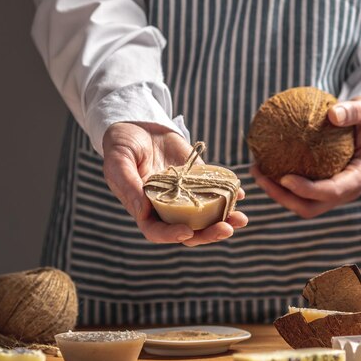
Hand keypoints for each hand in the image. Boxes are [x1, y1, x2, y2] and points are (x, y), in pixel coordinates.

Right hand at [102, 122, 247, 245]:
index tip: (188, 232)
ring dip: (224, 219)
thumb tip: (143, 212)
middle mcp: (166, 206)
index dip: (171, 235)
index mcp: (143, 208)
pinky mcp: (196, 178)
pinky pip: (214, 190)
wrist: (138, 125)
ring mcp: (183, 193)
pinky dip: (228, 195)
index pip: (157, 231)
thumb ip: (128, 186)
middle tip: (227, 229)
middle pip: (188, 229)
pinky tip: (240, 193)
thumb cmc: (121, 144)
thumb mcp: (118, 162)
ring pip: (205, 215)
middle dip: (208, 234)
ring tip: (242, 219)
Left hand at [250, 96, 360, 218]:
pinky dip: (280, 183)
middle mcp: (346, 192)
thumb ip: (353, 111)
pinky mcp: (322, 188)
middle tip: (261, 177)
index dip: (307, 190)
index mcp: (359, 178)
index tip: (284, 178)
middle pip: (311, 207)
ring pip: (301, 204)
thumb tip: (333, 114)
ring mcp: (333, 194)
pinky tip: (262, 164)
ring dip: (276, 193)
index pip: (331, 192)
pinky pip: (299, 192)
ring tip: (256, 170)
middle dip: (283, 198)